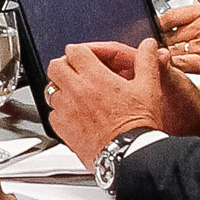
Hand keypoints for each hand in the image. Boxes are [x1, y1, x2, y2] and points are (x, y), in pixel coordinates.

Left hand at [46, 38, 199, 161]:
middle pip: (55, 67)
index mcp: (96, 77)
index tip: (84, 57)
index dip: (79, 52)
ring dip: (61, 90)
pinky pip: (52, 114)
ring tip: (75, 95)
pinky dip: (60, 112)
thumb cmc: (138, 124)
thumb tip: (148, 46)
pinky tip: (73, 115)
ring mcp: (67, 110)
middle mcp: (76, 91)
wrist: (129, 154)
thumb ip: (146, 62)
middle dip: (64, 67)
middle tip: (74, 72)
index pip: (74, 51)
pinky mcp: (62, 129)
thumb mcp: (148, 88)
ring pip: (51, 91)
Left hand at [157, 0, 199, 76]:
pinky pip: (181, 63)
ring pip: (172, 49)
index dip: (160, 22)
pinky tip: (175, 64)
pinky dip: (175, 64)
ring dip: (168, 53)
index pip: (170, 15)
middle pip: (168, 34)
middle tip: (163, 43)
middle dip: (164, 39)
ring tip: (168, 54)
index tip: (159, 26)